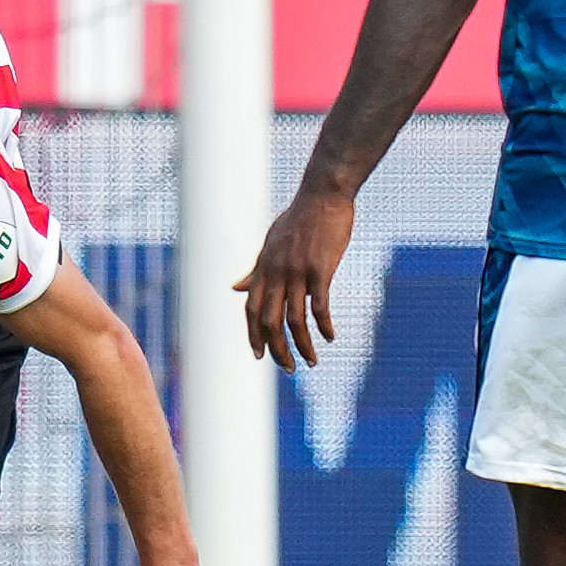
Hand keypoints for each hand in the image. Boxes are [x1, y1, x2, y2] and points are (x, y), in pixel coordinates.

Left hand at [235, 184, 355, 370]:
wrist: (322, 197)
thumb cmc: (297, 220)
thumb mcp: (269, 245)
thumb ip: (255, 270)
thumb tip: (235, 288)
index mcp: (262, 269)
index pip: (251, 309)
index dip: (253, 334)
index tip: (259, 355)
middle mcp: (275, 273)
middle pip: (269, 321)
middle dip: (276, 349)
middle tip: (287, 368)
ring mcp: (297, 272)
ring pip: (294, 320)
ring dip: (302, 345)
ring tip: (311, 361)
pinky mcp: (320, 269)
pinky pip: (319, 306)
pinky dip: (323, 326)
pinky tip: (330, 337)